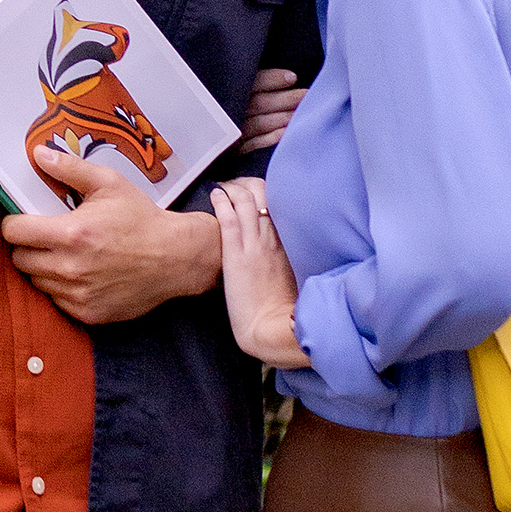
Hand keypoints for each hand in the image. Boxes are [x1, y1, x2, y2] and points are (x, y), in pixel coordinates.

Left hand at [4, 133, 226, 324]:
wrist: (176, 258)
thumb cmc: (142, 218)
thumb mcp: (109, 184)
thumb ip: (70, 168)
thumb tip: (38, 154)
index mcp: (72, 233)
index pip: (13, 233)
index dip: (14, 224)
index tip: (23, 220)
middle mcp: (71, 268)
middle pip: (19, 259)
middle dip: (27, 246)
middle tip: (45, 237)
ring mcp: (78, 294)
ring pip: (36, 281)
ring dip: (43, 267)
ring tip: (64, 254)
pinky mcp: (88, 314)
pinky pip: (56, 300)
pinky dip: (61, 287)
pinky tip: (80, 273)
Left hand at [210, 175, 309, 370]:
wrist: (272, 328)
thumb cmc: (284, 309)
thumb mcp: (294, 277)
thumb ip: (290, 258)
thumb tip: (286, 251)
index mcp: (290, 243)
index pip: (281, 204)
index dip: (268, 191)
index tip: (257, 190)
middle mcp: (274, 237)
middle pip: (264, 195)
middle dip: (248, 184)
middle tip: (236, 185)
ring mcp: (254, 243)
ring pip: (246, 200)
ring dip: (233, 188)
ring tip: (224, 187)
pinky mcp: (236, 253)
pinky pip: (229, 217)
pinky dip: (221, 201)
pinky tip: (215, 195)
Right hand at [239, 67, 303, 155]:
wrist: (208, 132)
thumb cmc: (240, 100)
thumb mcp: (243, 84)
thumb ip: (259, 79)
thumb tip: (288, 74)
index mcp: (232, 89)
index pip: (253, 82)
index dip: (273, 79)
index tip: (293, 78)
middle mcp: (232, 109)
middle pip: (260, 103)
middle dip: (286, 99)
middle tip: (307, 95)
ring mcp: (234, 129)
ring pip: (260, 123)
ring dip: (283, 118)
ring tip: (302, 113)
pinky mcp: (236, 148)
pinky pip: (254, 144)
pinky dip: (270, 138)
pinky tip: (286, 132)